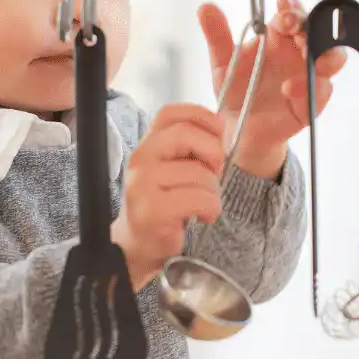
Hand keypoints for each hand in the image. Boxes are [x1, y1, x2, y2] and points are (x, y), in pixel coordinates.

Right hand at [110, 104, 225, 290]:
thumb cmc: (163, 205)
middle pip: (187, 134)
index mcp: (147, 145)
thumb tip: (220, 128)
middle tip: (214, 173)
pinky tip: (203, 217)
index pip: (171, 113)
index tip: (219, 132)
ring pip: (200, 173)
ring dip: (213, 191)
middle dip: (213, 152)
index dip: (201, 116)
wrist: (138, 245)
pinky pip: (200, 199)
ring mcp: (144, 185)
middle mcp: (141, 160)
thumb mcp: (173, 169)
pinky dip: (211, 209)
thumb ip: (190, 147)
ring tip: (203, 203)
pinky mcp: (154, 211)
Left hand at [197, 0, 347, 177]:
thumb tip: (205, 7)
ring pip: (334, 57)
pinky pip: (322, 91)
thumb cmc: (237, 92)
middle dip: (310, 24)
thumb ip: (217, 36)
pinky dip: (309, 88)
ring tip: (307, 56)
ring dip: (326, 53)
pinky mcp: (311, 103)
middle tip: (292, 27)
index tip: (281, 4)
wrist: (238, 130)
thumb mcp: (222, 63)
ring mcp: (309, 77)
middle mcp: (298, 54)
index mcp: (279, 38)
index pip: (293, 13)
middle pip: (319, 30)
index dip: (292, 6)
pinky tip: (288, 89)